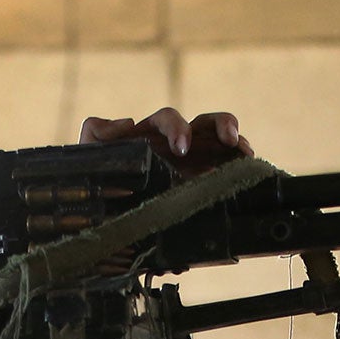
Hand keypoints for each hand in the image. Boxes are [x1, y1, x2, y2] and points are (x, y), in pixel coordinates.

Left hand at [79, 107, 252, 174]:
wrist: (107, 217)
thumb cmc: (100, 182)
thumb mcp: (90, 156)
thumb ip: (97, 133)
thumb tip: (128, 121)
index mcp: (150, 135)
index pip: (168, 120)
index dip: (178, 128)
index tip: (183, 148)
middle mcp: (176, 145)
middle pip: (205, 122)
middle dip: (221, 126)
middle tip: (230, 141)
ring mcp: (194, 163)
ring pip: (222, 143)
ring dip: (237, 142)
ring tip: (246, 154)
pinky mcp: (203, 183)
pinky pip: (226, 170)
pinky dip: (239, 168)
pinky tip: (248, 174)